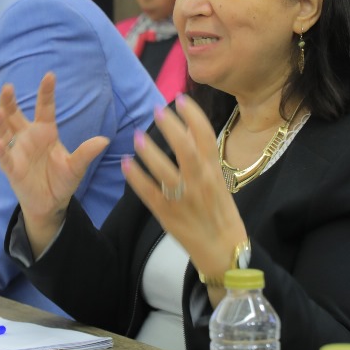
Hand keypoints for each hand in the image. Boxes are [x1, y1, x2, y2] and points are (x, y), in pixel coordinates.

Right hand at [0, 72, 108, 255]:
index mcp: (45, 132)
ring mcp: (18, 151)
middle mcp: (28, 137)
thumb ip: (86, 153)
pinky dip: (1, 150)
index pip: (44, 108)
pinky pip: (5, 157)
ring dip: (1, 122)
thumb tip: (104, 140)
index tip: (49, 75)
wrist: (51, 203)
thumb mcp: (76, 167)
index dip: (46, 93)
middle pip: (15, 115)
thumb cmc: (62, 180)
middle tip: (8, 87)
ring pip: (5, 132)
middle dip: (9, 102)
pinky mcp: (12, 168)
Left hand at [121, 96, 246, 290]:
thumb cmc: (221, 213)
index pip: (206, 136)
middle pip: (185, 148)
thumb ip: (205, 157)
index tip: (180, 99)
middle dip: (170, 127)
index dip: (193, 115)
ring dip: (149, 152)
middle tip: (157, 110)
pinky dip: (136, 178)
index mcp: (214, 172)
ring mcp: (183, 198)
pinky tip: (126, 164)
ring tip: (138, 136)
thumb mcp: (219, 182)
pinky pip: (149, 193)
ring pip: (164, 170)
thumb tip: (190, 129)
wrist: (224, 250)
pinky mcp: (167, 214)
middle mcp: (200, 182)